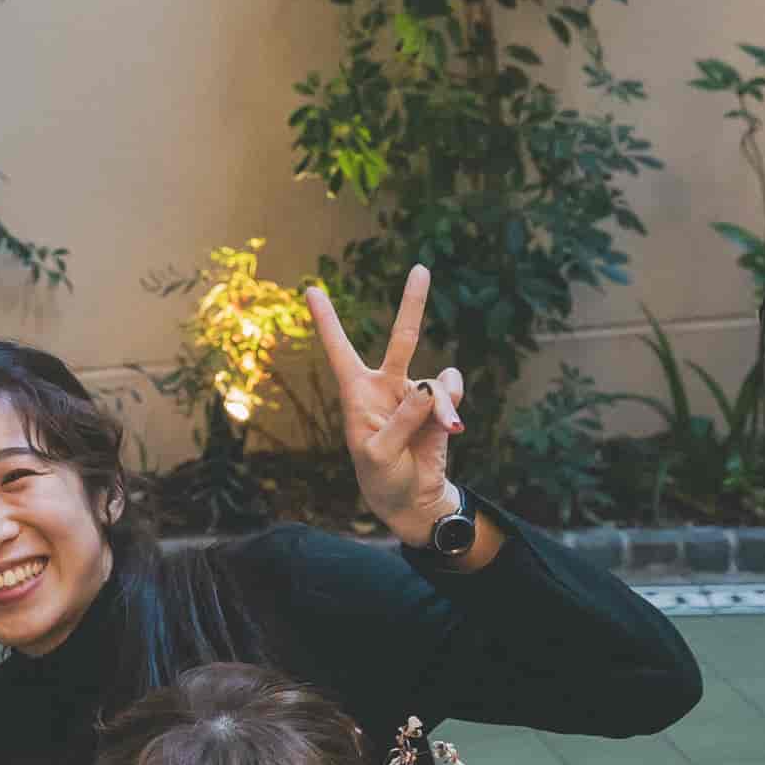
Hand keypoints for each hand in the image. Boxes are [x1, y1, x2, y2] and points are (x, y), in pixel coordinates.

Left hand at [305, 266, 466, 541]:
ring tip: (446, 429)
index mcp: (355, 393)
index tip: (310, 288)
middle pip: (402, 338)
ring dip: (442, 404)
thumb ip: (402, 420)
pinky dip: (454, 405)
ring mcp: (414, 394)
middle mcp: (385, 386)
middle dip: (413, 303)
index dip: (326, 320)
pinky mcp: (439, 407)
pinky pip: (452, 392)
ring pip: (436, 382)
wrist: (411, 497)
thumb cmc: (380, 476)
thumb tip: (426, 386)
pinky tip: (453, 426)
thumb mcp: (378, 453)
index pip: (338, 350)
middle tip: (421, 268)